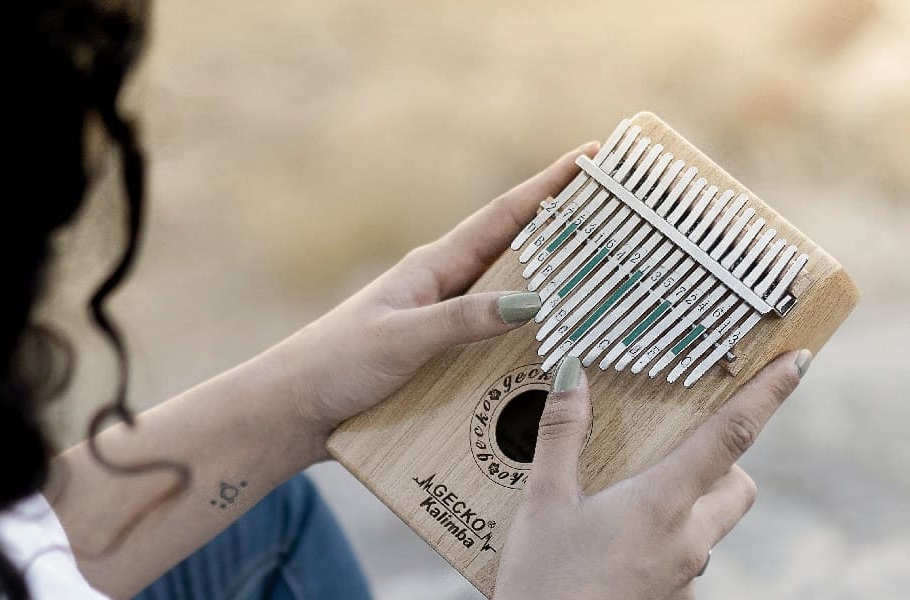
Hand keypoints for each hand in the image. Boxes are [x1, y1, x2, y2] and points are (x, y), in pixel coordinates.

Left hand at [262, 142, 600, 456]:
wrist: (292, 411)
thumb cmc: (334, 365)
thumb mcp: (401, 340)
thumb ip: (460, 321)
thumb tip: (532, 301)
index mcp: (432, 267)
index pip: (502, 217)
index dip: (548, 185)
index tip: (591, 154)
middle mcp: (442, 287)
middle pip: (514, 250)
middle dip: (564, 230)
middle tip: (618, 217)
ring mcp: (441, 321)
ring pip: (508, 296)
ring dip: (551, 287)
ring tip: (605, 282)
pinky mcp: (436, 356)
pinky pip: (494, 339)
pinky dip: (525, 338)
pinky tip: (553, 353)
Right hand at [492, 351, 809, 599]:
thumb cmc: (543, 582)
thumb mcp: (542, 501)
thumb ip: (562, 433)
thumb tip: (573, 375)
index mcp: (662, 503)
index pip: (730, 436)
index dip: (767, 394)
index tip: (795, 363)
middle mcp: (688, 540)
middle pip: (737, 486)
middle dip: (721, 462)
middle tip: (670, 453)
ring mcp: (685, 576)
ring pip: (711, 525)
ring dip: (688, 505)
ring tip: (623, 506)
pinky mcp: (674, 599)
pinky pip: (687, 559)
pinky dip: (664, 543)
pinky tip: (615, 548)